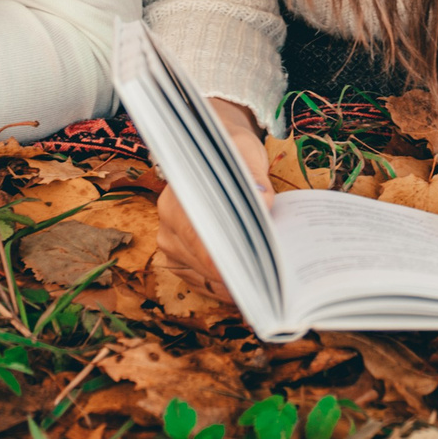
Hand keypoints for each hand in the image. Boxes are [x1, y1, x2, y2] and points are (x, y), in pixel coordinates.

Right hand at [155, 99, 268, 302]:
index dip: (228, 261)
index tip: (256, 276)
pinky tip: (248, 287)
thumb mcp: (245, 152)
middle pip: (203, 264)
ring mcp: (170, 243)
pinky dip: (225, 287)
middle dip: (237, 275)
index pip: (201, 241)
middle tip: (270, 284)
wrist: (215, 153)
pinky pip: (201, 283)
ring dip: (232, 284)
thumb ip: (254, 175)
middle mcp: (167, 224)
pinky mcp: (179, 257)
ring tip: (264, 285)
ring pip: (203, 278)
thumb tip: (263, 200)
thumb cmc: (230, 150)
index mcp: (177, 199)